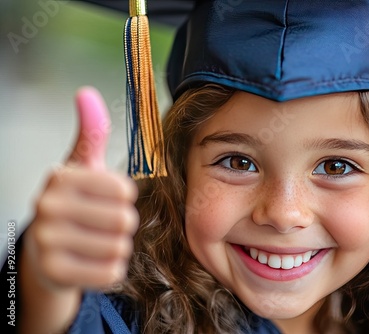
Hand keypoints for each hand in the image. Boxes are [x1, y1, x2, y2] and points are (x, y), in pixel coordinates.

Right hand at [23, 87, 138, 290]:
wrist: (46, 251)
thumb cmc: (74, 203)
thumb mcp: (82, 166)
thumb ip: (91, 132)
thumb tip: (86, 92)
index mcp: (60, 177)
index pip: (125, 190)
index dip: (124, 197)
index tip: (107, 198)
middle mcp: (46, 206)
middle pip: (124, 220)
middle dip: (122, 224)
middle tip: (101, 224)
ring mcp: (46, 242)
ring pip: (120, 247)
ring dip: (117, 247)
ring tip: (96, 241)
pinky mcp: (54, 273)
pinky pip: (111, 272)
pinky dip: (110, 269)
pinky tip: (92, 261)